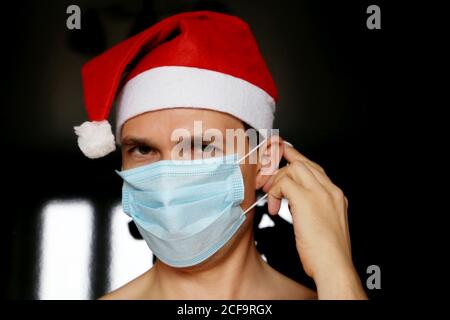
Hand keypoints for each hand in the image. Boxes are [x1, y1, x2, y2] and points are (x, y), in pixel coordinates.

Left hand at [262, 142, 366, 298]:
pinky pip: (284, 183)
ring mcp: (320, 192)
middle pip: (302, 163)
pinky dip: (274, 192)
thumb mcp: (323, 224)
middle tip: (268, 180)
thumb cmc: (326, 253)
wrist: (334, 266)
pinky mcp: (307, 199)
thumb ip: (312, 207)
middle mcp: (330, 190)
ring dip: (276, 181)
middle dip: (281, 168)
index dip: (296, 160)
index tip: (283, 156)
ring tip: (271, 198)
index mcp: (335, 195)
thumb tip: (292, 201)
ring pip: (293, 168)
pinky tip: (274, 208)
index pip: (314, 168)